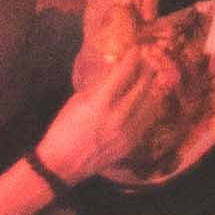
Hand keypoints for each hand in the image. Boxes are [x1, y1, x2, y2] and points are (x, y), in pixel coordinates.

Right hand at [39, 34, 174, 186]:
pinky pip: (148, 120)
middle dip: (146, 70)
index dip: (133, 58)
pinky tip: (146, 101)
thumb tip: (116, 67)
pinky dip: (149, 107)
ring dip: (151, 88)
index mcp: (100, 103)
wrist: (62, 164)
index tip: (136, 50)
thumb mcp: (78, 100)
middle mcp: (117, 117)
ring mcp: (127, 132)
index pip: (124, 73)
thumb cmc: (64, 128)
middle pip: (143, 86)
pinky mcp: (131, 144)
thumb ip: (100, 84)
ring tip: (148, 80)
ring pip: (151, 103)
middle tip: (146, 62)